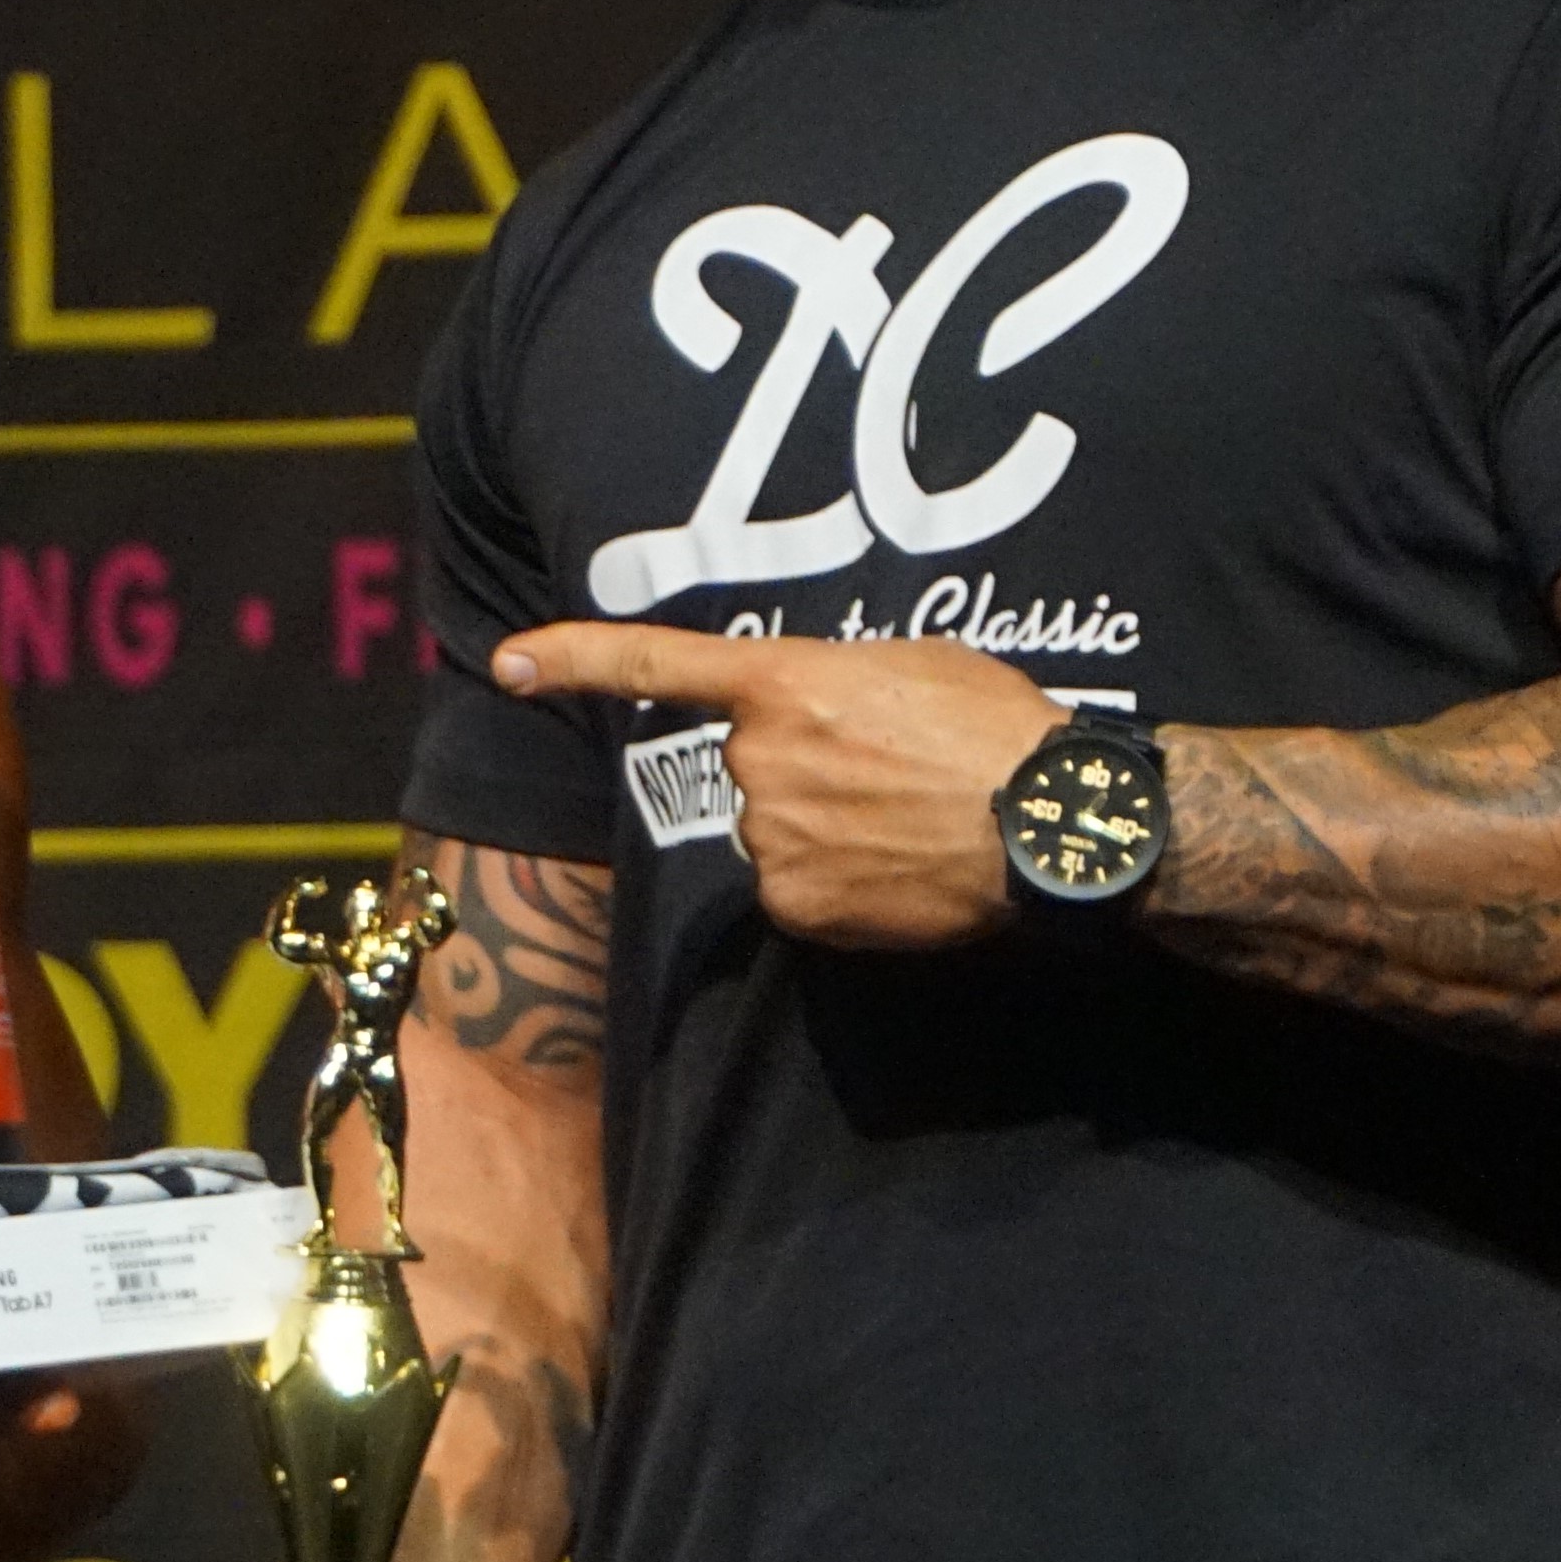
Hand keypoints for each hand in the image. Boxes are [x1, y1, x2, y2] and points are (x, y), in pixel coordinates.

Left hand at [489, 621, 1064, 946]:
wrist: (1051, 823)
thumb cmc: (1000, 730)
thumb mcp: (916, 664)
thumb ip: (837, 682)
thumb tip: (819, 713)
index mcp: (788, 683)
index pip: (659, 664)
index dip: (576, 658)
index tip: (509, 663)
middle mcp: (760, 758)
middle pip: (750, 768)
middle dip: (803, 772)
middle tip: (889, 774)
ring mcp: (772, 835)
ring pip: (775, 832)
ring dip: (824, 831)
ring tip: (906, 822)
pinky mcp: (793, 903)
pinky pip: (796, 890)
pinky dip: (838, 885)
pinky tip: (898, 868)